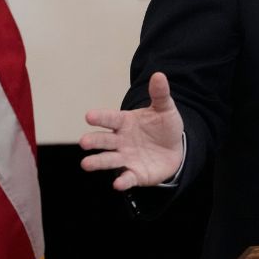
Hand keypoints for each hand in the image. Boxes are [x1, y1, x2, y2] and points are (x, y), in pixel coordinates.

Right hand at [79, 72, 184, 189]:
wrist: (175, 149)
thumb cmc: (164, 127)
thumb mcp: (165, 109)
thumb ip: (160, 94)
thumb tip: (159, 75)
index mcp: (125, 122)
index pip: (110, 118)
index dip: (100, 117)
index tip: (89, 116)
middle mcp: (120, 141)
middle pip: (104, 140)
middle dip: (94, 141)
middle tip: (84, 141)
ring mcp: (126, 158)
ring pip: (109, 160)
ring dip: (98, 162)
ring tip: (86, 164)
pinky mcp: (135, 174)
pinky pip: (127, 178)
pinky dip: (122, 181)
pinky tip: (117, 184)